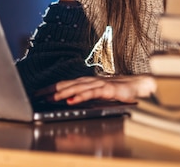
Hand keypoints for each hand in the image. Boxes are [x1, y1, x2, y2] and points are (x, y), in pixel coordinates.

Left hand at [35, 75, 155, 104]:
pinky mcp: (108, 89)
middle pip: (68, 84)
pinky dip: (80, 96)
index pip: (67, 83)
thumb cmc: (121, 89)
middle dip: (52, 90)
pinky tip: (71, 100)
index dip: (52, 87)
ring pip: (78, 87)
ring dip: (63, 93)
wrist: (141, 85)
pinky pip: (92, 93)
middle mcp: (92, 80)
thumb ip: (87, 94)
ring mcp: (100, 84)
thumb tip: (71, 99)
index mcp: (89, 81)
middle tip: (38, 95)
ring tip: (51, 98)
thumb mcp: (101, 92)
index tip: (39, 92)